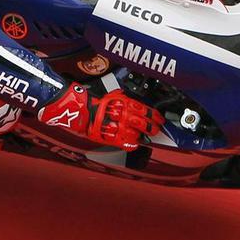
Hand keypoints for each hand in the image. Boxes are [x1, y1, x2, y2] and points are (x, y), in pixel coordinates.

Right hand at [39, 83, 164, 149]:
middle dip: (153, 128)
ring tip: (144, 136)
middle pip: (145, 124)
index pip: (147, 111)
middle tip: (156, 129)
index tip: (159, 119)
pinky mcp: (111, 137)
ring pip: (137, 135)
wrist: (80, 110)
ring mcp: (119, 127)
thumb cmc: (96, 102)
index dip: (156, 116)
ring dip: (142, 136)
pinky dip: (132, 144)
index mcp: (126, 104)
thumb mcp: (114, 95)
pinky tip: (135, 143)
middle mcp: (124, 115)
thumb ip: (126, 99)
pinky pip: (126, 143)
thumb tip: (135, 101)